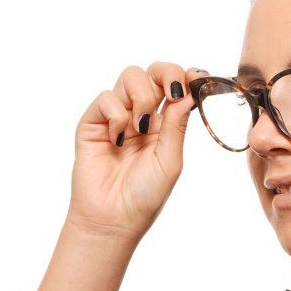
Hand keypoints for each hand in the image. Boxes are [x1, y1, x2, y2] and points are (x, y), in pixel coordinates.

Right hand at [67, 62, 203, 242]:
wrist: (113, 219)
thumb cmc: (144, 196)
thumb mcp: (170, 161)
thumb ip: (176, 126)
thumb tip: (187, 94)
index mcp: (164, 124)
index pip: (175, 86)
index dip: (186, 77)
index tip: (197, 78)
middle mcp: (141, 115)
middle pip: (153, 71)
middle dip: (166, 74)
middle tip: (171, 94)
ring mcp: (116, 116)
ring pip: (130, 76)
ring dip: (142, 97)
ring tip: (140, 128)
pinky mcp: (93, 122)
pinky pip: (106, 98)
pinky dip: (117, 115)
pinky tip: (118, 140)